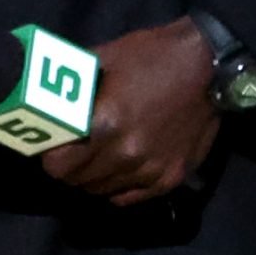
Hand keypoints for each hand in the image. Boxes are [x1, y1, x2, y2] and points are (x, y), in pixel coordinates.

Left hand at [38, 17, 219, 207]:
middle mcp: (126, 154)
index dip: (49, 156)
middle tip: (73, 149)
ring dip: (92, 177)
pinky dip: (117, 186)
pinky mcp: (169, 179)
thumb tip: (45, 93)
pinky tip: (119, 166)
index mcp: (106, 122)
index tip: (51, 145)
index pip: (57, 165)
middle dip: (68, 167)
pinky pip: (127, 198)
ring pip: (100, 192)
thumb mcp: (106, 57)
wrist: (209, 66)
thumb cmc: (153, 56)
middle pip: (76, 181)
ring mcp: (150, 170)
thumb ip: (75, 82)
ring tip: (97, 155)